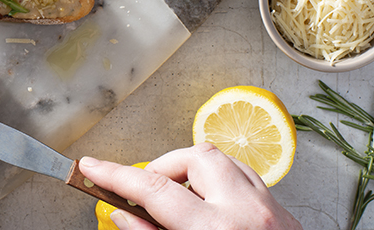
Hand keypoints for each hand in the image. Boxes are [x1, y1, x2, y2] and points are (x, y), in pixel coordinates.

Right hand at [79, 143, 302, 229]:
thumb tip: (124, 215)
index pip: (154, 188)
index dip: (116, 175)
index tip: (92, 167)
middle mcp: (247, 212)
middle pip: (193, 158)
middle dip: (163, 169)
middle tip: (146, 195)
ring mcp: (269, 208)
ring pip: (221, 159)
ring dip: (191, 171)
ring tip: (178, 198)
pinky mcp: (283, 212)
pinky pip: (244, 175)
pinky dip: (219, 179)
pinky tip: (208, 200)